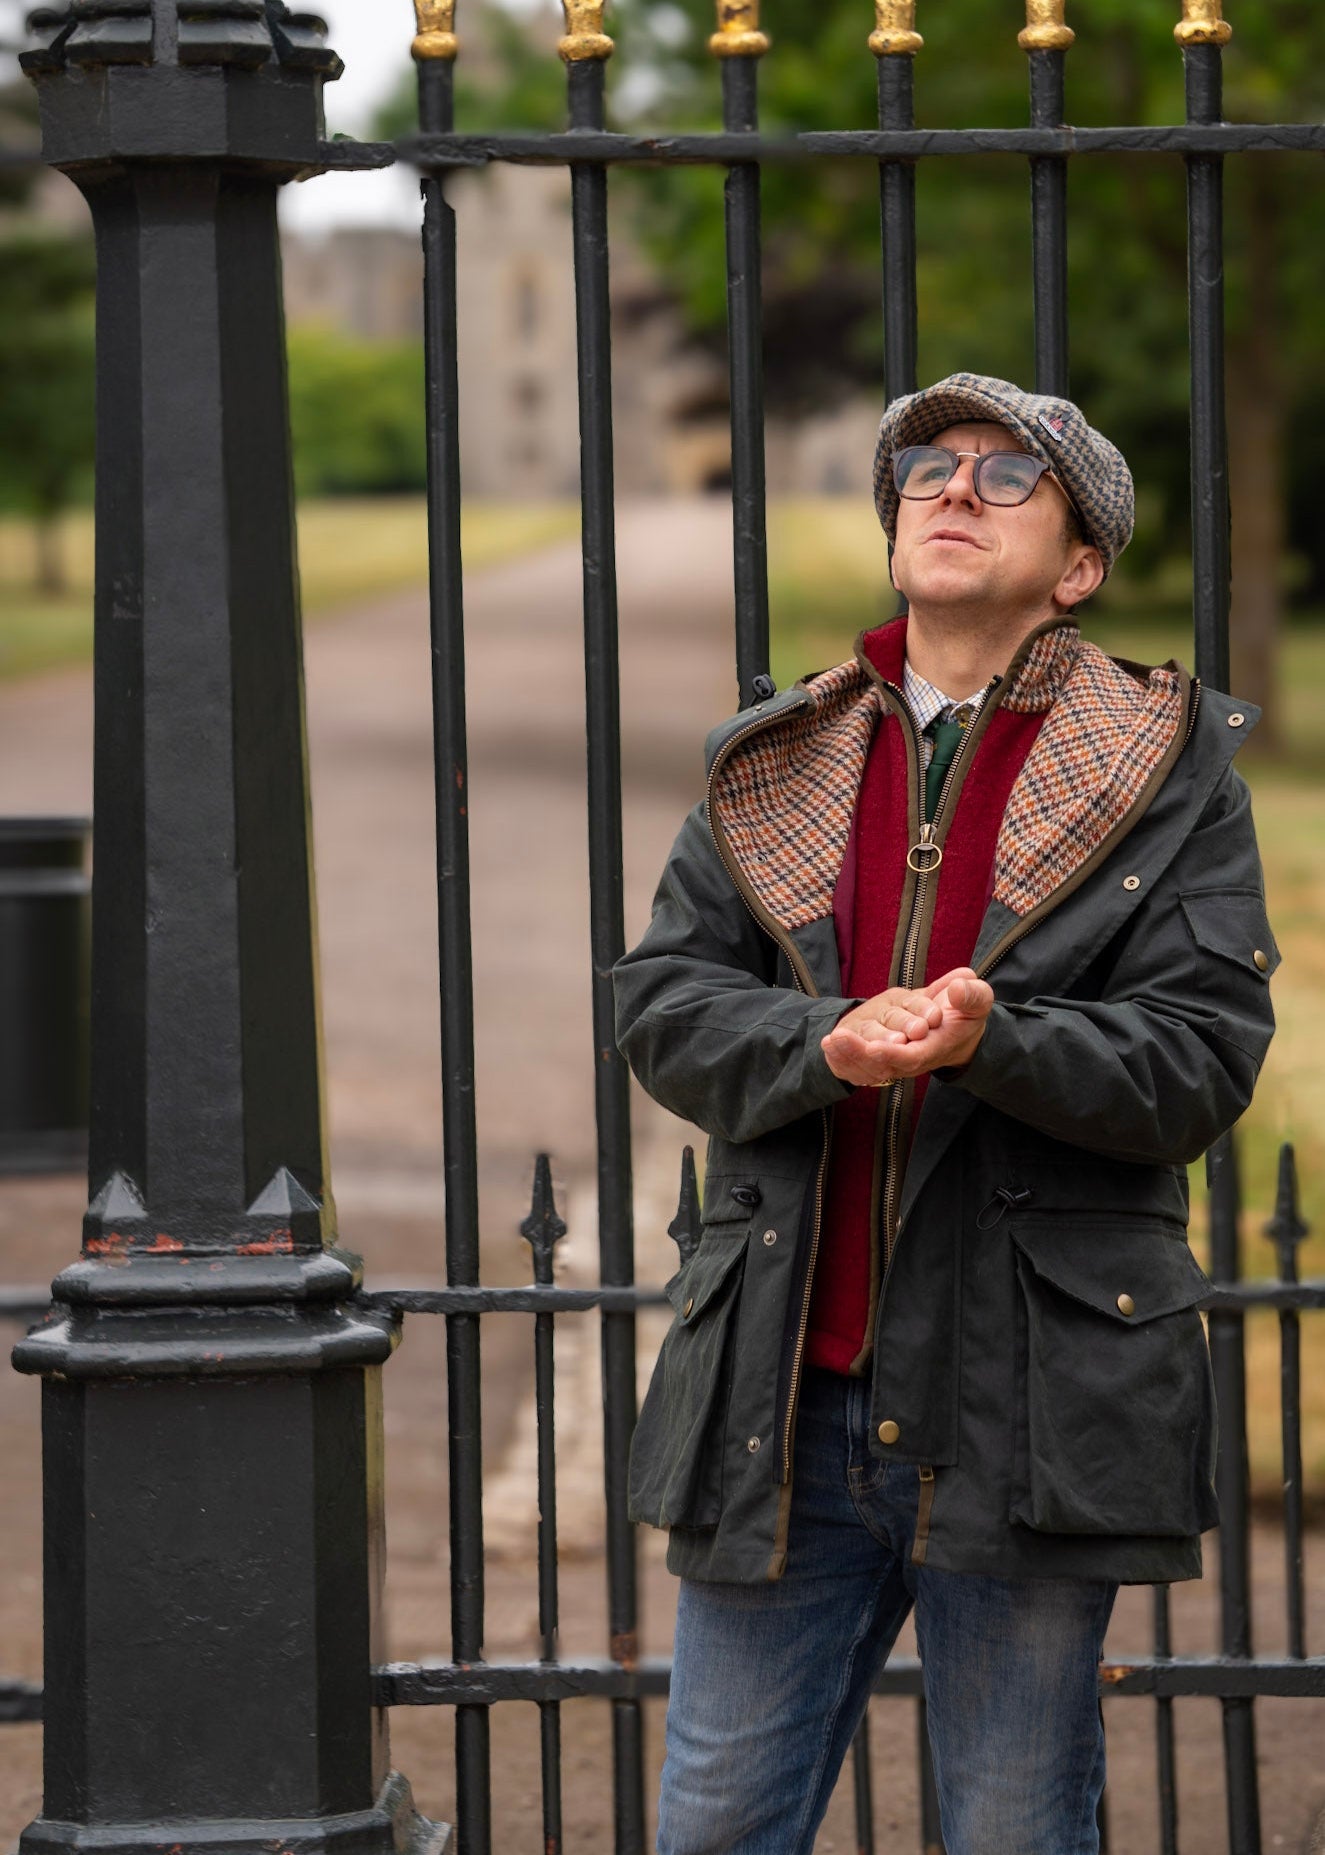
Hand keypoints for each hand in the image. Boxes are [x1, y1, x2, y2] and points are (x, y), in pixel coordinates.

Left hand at [821, 967, 993, 1087]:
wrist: (957, 1028)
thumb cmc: (966, 1012)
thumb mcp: (978, 1001)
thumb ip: (972, 996)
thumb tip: (958, 987)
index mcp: (934, 1047)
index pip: (911, 1057)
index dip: (893, 1054)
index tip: (875, 1048)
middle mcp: (912, 1059)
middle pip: (883, 1065)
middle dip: (861, 1054)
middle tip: (839, 1037)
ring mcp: (895, 1061)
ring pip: (868, 1067)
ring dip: (847, 1056)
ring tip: (829, 1040)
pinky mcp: (883, 1058)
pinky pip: (860, 1066)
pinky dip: (842, 1059)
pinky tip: (827, 1044)